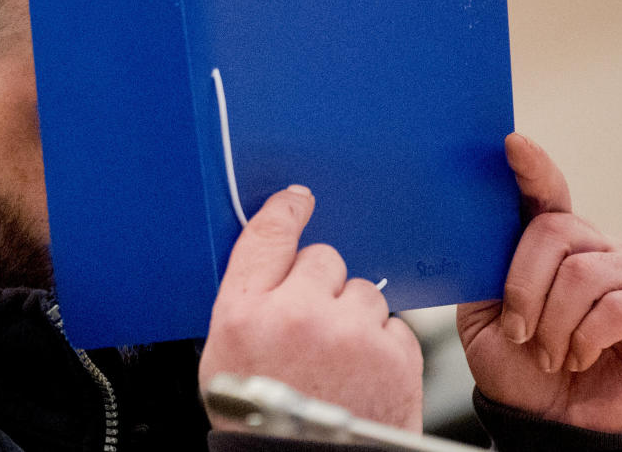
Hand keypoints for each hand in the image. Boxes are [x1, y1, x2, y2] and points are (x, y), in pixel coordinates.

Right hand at [199, 185, 422, 431]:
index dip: (284, 210)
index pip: (267, 236)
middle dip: (319, 284)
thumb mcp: (227, 353)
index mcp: (245, 314)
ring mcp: (351, 334)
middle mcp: (298, 316)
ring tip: (338, 359)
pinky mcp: (395, 355)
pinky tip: (363, 372)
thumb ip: (247, 297)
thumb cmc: (260, 420)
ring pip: (361, 289)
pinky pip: (392, 322)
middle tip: (311, 327)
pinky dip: (382, 343)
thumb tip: (274, 249)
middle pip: (321, 258)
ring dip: (353, 315)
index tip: (297, 200)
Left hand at [457, 133, 621, 431]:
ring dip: (551, 324)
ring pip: (581, 272)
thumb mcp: (481, 317)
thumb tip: (470, 234)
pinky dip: (584, 339)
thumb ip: (480, 273)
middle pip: (554, 231)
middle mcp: (591, 249)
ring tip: (548, 353)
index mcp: (546, 245)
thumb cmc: (521, 367)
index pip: (542, 193)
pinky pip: (616, 306)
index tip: (511, 145)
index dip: (530, 167)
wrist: (558, 423)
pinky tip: (578, 356)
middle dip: (523, 286)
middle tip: (518, 331)